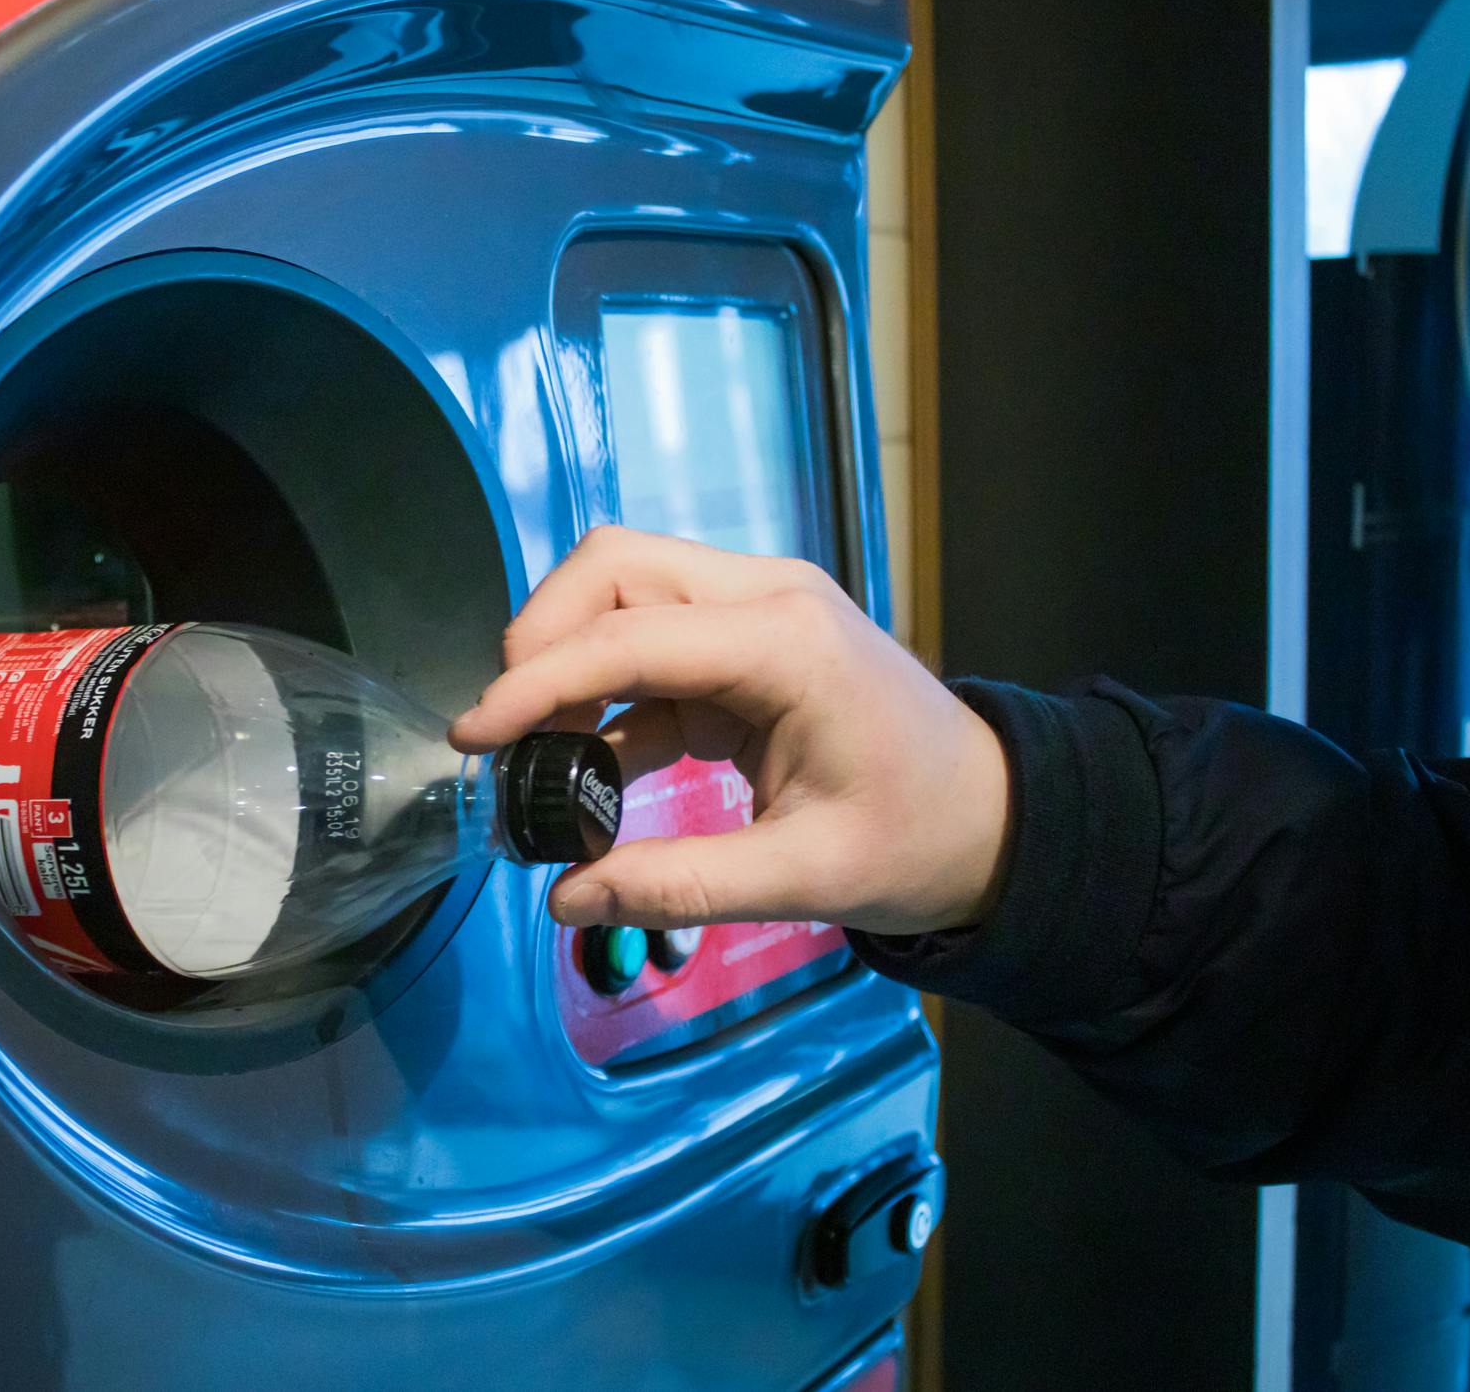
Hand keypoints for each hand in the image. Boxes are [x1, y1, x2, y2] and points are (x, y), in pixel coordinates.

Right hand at [449, 527, 1010, 936]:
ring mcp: (756, 611)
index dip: (537, 682)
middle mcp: (766, 598)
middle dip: (541, 639)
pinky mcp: (745, 644)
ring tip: (537, 753)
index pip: (629, 634)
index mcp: (787, 641)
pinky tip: (587, 766)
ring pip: (622, 589)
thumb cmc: (919, 840)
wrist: (995, 819)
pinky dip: (603, 692)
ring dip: (566, 657)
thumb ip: (681, 885)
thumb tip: (566, 899)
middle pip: (613, 568)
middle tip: (506, 734)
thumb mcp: (806, 878)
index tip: (474, 737)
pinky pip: (649, 641)